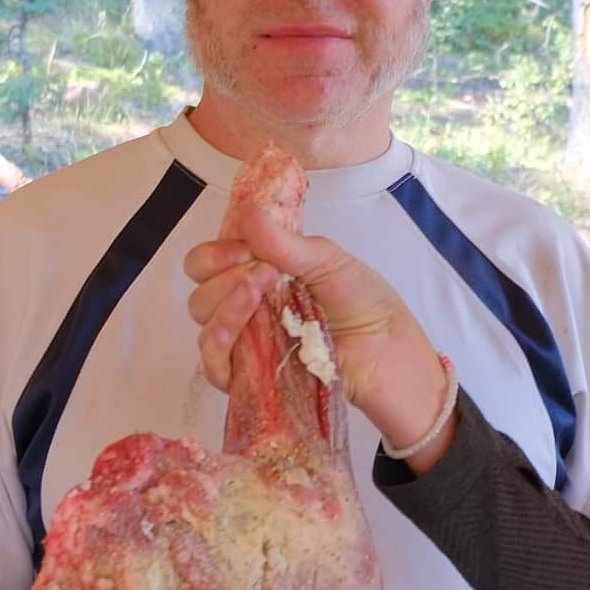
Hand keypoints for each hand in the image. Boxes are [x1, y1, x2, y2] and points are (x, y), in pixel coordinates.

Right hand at [182, 214, 450, 454]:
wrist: (388, 349)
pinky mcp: (252, 377)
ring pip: (205, 326)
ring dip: (223, 307)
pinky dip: (216, 346)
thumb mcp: (327, 262)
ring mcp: (247, 344)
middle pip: (200, 294)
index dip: (214, 254)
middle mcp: (244, 308)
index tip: (242, 249)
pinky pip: (215, 367)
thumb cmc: (363, 302)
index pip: (207, 263)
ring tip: (257, 295)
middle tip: (265, 274)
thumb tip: (247, 212)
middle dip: (224, 278)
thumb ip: (285, 243)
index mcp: (255, 274)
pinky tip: (232, 332)